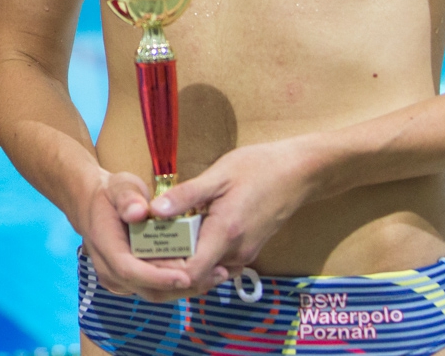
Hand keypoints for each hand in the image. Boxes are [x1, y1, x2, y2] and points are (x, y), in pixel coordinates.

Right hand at [77, 169, 205, 301]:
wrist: (95, 207)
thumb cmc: (110, 195)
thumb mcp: (119, 186)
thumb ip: (127, 197)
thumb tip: (139, 212)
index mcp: (105, 246)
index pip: (129, 270)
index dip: (157, 277)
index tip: (185, 276)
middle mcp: (110, 270)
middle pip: (147, 289)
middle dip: (181, 287)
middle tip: (215, 275)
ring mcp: (120, 279)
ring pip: (155, 294)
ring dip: (185, 289)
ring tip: (216, 275)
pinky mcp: (132, 282)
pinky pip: (157, 289)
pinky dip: (180, 285)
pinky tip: (204, 274)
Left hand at [152, 136, 322, 295]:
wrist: (298, 173)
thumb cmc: (258, 168)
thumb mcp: (218, 175)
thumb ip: (185, 195)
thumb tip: (153, 210)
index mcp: (226, 234)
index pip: (190, 273)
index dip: (165, 269)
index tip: (146, 251)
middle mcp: (237, 252)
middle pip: (195, 277)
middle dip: (168, 267)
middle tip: (146, 246)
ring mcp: (244, 254)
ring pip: (207, 273)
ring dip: (183, 262)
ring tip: (160, 241)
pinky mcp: (247, 250)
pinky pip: (218, 264)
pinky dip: (199, 258)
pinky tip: (184, 238)